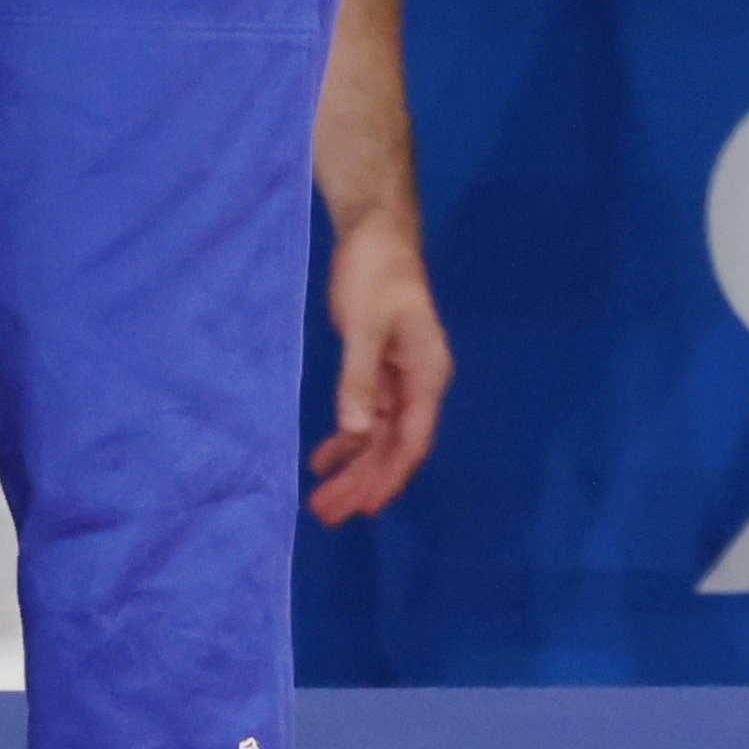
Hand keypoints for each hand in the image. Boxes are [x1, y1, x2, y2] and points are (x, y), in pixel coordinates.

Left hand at [308, 217, 453, 524]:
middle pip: (395, 446)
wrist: (376, 234)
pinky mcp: (379, 371)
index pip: (413, 439)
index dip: (391, 476)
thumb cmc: (375, 275)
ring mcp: (399, 380)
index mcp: (427, 374)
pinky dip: (346, 441)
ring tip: (321, 502)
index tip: (366, 508)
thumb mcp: (364, 326)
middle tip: (327, 514)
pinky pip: (366, 418)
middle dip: (365, 483)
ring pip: (379, 438)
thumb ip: (359, 380)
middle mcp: (419, 384)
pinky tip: (322, 461)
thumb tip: (358, 432)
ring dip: (353, 470)